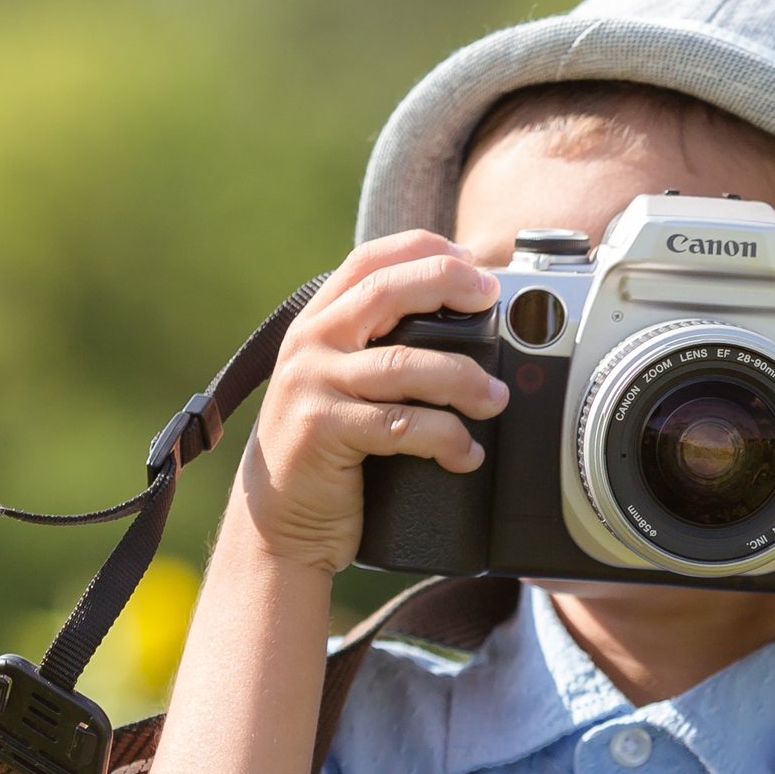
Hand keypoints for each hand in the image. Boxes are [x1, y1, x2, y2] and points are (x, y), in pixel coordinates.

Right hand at [235, 233, 507, 574]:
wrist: (279, 523)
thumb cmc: (325, 451)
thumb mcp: (342, 384)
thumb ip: (378, 348)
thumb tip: (464, 323)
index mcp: (319, 322)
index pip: (369, 260)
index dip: (424, 250)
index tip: (472, 264)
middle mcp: (310, 343)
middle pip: (385, 291)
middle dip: (446, 284)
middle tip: (491, 300)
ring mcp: (311, 384)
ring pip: (403, 364)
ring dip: (462, 378)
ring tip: (494, 397)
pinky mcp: (321, 430)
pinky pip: (400, 424)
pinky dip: (445, 437)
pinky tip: (466, 454)